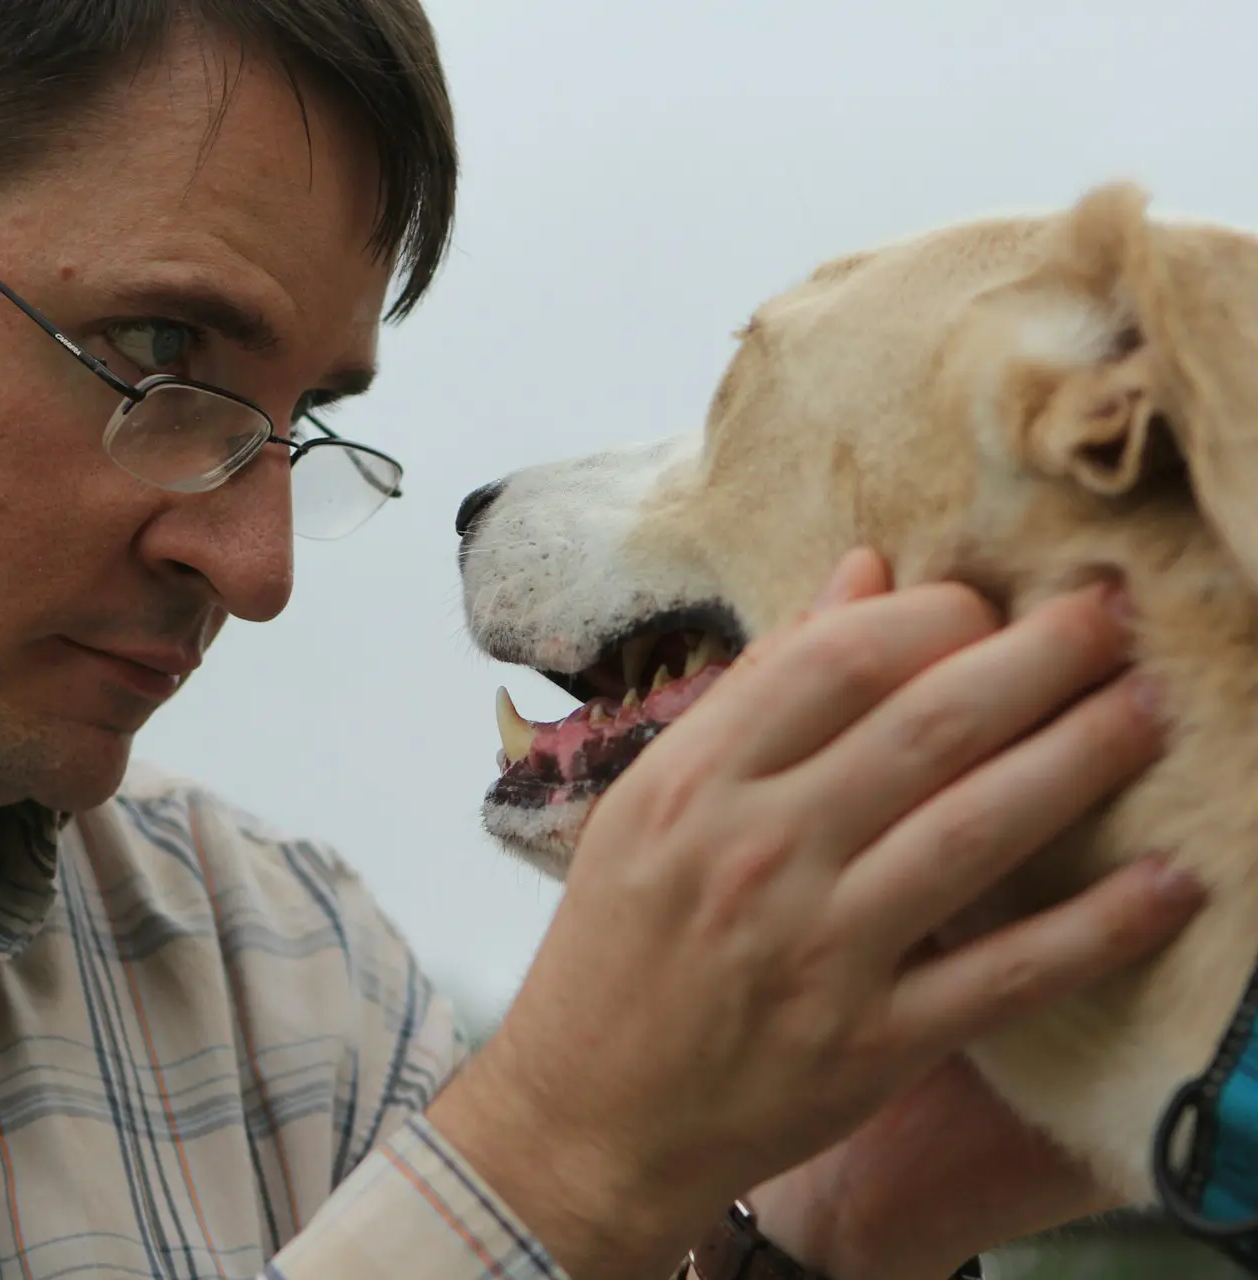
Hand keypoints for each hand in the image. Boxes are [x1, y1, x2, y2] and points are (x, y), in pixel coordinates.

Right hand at [427, 549, 1203, 1279]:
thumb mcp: (655, 803)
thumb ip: (759, 690)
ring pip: (975, 830)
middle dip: (1038, 659)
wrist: (588, 1117)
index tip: (989, 606)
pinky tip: (1168, 883)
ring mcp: (818, 953)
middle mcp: (756, 856)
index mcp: (694, 783)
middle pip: (925, 726)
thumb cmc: (617, 949)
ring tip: (1150, 712)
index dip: (935, 615)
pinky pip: (1005, 974)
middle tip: (1114, 619)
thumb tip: (865, 577)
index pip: (836, 659)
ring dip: (1081, 759)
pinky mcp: (872, 1046)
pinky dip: (1095, 928)